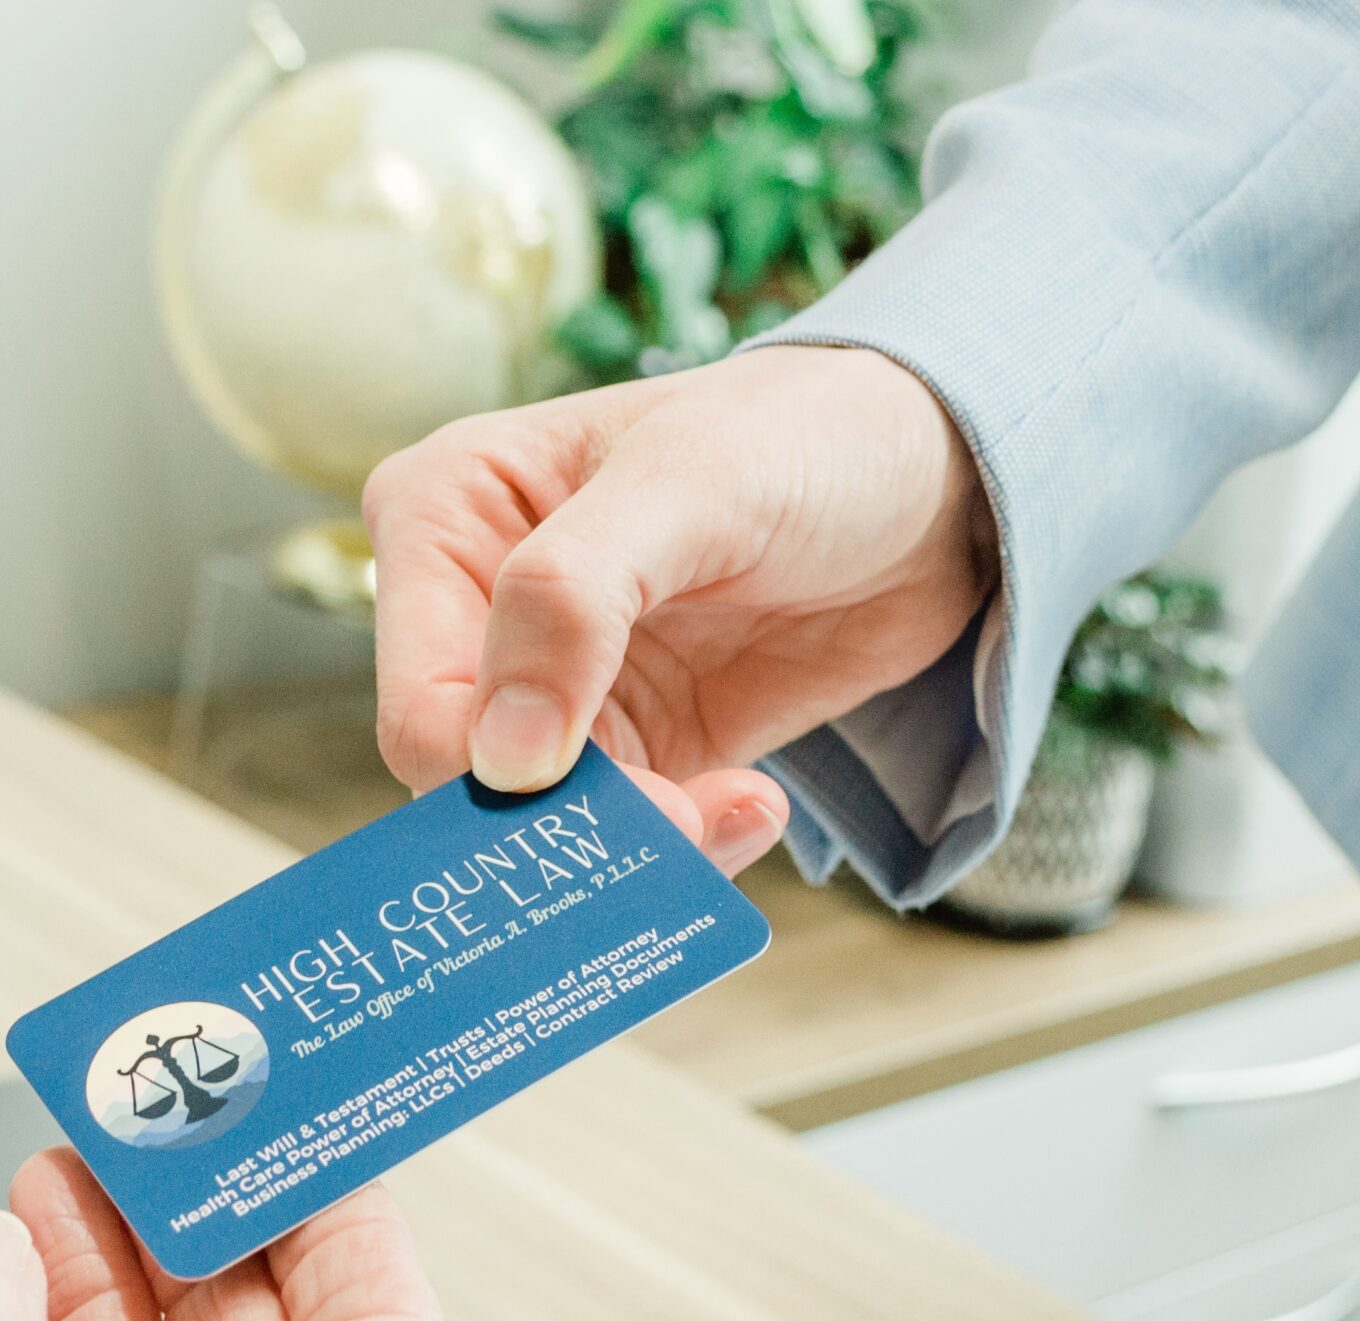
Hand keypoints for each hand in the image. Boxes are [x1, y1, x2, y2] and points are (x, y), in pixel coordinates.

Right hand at [364, 345, 998, 873]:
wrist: (936, 475)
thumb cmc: (806, 432)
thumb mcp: (685, 484)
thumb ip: (571, 600)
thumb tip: (502, 760)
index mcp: (445, 518)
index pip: (423, 701)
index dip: (497, 774)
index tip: (620, 795)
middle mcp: (477, 613)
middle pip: (474, 785)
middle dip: (574, 828)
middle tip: (687, 825)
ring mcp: (556, 690)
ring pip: (547, 830)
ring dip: (641, 849)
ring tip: (741, 808)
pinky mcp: (634, 745)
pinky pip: (623, 839)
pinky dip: (686, 849)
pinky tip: (752, 805)